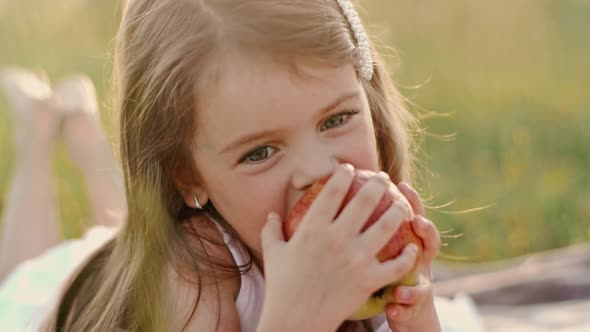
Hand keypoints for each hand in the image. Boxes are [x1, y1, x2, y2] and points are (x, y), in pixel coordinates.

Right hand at [257, 165, 417, 331]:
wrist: (295, 321)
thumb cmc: (282, 287)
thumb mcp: (273, 254)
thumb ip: (272, 230)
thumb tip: (271, 214)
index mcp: (313, 228)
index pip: (333, 190)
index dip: (343, 174)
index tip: (349, 168)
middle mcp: (337, 237)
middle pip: (365, 200)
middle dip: (378, 183)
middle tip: (383, 178)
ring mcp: (355, 258)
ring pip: (387, 225)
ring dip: (398, 210)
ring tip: (402, 204)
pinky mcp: (369, 279)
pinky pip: (395, 264)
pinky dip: (407, 255)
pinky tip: (412, 247)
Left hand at [384, 182, 441, 331]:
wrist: (400, 306)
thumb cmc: (382, 269)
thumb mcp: (381, 245)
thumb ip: (372, 225)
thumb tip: (348, 194)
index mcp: (409, 241)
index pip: (411, 216)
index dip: (411, 201)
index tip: (402, 186)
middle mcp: (420, 260)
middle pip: (429, 240)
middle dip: (425, 229)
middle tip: (417, 222)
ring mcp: (420, 281)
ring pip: (424, 278)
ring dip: (413, 281)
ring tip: (402, 279)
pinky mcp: (416, 305)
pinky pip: (412, 305)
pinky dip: (403, 306)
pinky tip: (392, 308)